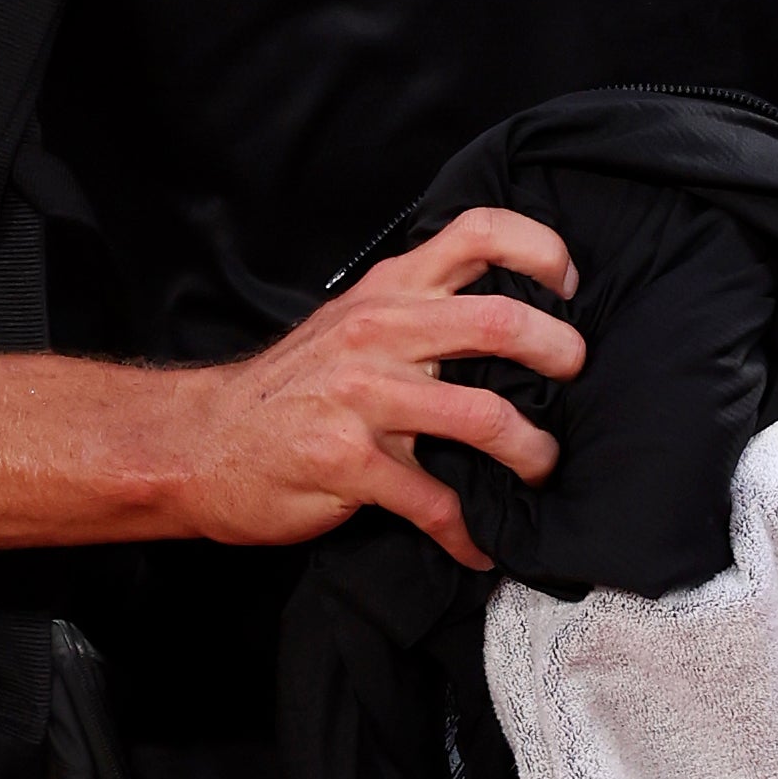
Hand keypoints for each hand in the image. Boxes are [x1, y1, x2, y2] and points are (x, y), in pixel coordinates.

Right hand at [167, 206, 585, 569]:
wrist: (201, 442)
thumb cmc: (293, 387)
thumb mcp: (353, 320)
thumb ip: (420, 309)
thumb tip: (514, 320)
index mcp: (388, 290)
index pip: (477, 232)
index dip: (541, 251)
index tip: (569, 286)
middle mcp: (380, 332)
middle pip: (500, 321)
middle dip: (560, 354)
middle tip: (576, 378)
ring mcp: (363, 398)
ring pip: (484, 416)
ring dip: (532, 453)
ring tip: (541, 468)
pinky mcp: (350, 464)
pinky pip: (437, 503)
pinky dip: (470, 534)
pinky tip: (480, 547)